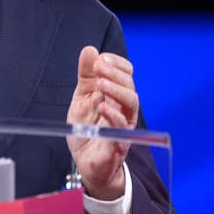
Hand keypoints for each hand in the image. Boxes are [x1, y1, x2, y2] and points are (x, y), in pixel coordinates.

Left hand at [66, 46, 139, 200]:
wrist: (86, 163)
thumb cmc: (88, 130)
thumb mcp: (82, 98)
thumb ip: (86, 76)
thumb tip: (90, 50)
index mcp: (116, 96)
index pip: (126, 73)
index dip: (116, 63)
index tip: (100, 59)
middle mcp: (123, 109)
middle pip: (130, 85)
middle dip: (115, 73)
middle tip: (99, 67)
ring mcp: (123, 125)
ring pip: (131, 102)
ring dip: (116, 90)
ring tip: (101, 83)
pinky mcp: (118, 143)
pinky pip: (122, 127)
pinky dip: (113, 115)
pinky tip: (102, 106)